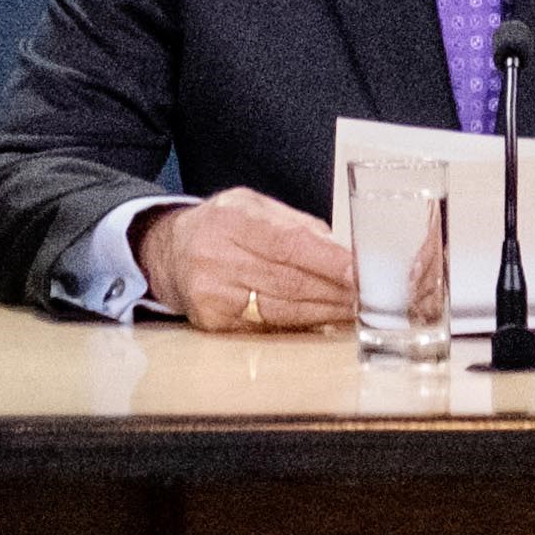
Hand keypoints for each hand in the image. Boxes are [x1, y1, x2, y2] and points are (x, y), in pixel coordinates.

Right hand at [135, 189, 354, 331]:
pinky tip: (322, 321)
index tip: (358, 271)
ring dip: (323, 312)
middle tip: (366, 295)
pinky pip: (266, 327)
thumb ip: (296, 224)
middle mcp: (217, 258)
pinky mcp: (212, 322)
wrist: (168, 253)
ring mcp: (212, 294)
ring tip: (352, 309)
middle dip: (334, 290)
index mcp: (231, 221)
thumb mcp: (253, 207)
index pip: (288, 244)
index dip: (327, 261)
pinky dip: (300, 325)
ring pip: (281, 309)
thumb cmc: (220, 226)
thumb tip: (339, 250)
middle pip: (288, 281)